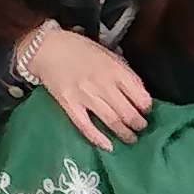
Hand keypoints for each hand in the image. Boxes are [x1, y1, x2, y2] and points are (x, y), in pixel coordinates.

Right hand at [18, 23, 153, 148]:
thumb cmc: (79, 49)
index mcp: (115, 69)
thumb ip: (124, 73)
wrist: (47, 47)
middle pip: (128, 112)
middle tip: (140, 128)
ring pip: (112, 121)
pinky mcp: (69, 104)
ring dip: (125, 133)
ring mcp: (85, 95)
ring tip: (130, 138)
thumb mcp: (108, 54)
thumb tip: (139, 94)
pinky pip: (86, 126)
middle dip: (139, 124)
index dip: (146, 106)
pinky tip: (108, 146)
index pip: (140, 95)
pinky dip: (98, 138)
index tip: (146, 110)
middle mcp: (102, 83)